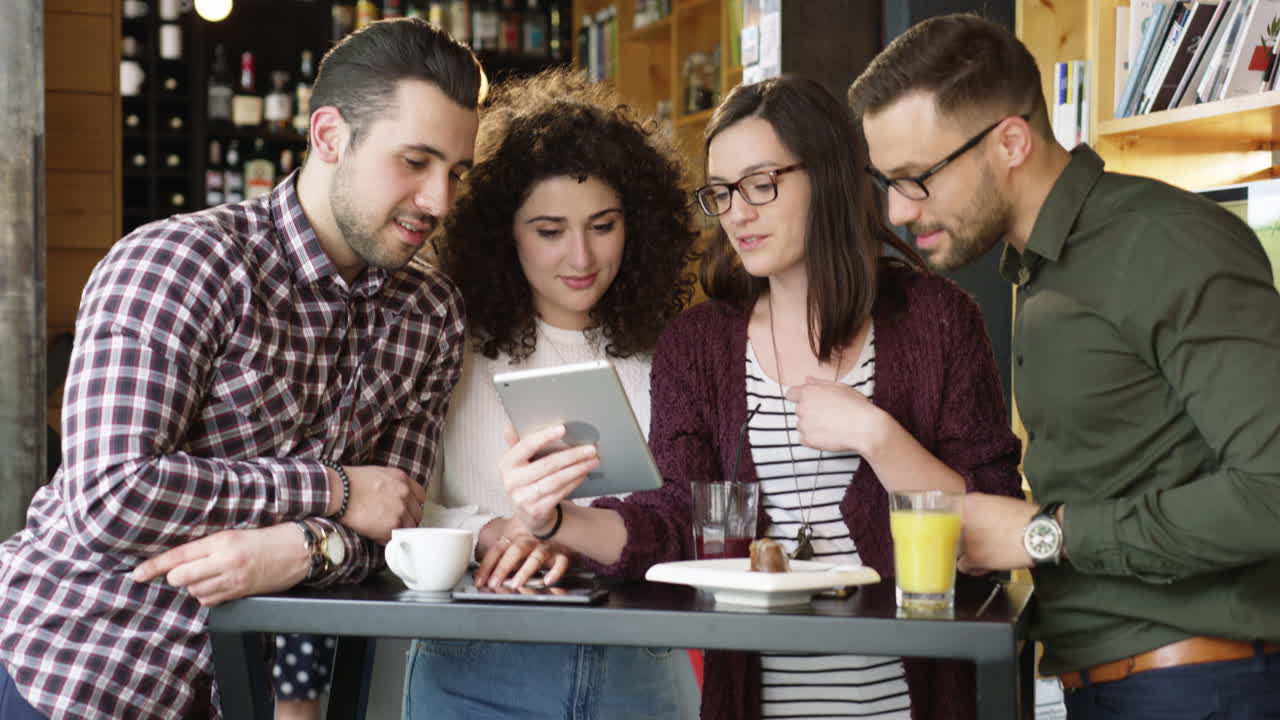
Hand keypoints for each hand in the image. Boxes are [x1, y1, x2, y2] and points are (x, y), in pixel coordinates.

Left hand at [131, 523, 307, 606]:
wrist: (299, 550)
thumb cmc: (268, 537)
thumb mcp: (236, 533)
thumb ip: (209, 545)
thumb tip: (179, 559)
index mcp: (222, 540)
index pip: (179, 555)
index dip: (154, 566)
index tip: (137, 573)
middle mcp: (225, 561)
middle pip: (181, 577)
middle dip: (177, 576)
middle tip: (187, 569)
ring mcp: (233, 579)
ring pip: (194, 591)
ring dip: (195, 586)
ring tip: (211, 574)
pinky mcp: (240, 592)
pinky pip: (210, 601)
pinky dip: (208, 595)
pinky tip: (220, 584)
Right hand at [338, 465, 425, 542]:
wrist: (340, 491)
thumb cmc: (352, 482)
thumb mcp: (380, 474)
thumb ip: (394, 485)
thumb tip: (398, 499)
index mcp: (403, 479)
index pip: (420, 497)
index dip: (413, 506)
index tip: (407, 511)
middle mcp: (405, 494)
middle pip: (417, 513)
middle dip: (407, 519)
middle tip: (394, 523)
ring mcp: (400, 510)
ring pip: (409, 527)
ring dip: (398, 530)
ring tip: (383, 529)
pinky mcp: (392, 525)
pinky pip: (396, 536)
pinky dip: (387, 538)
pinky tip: (376, 534)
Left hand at [474, 523, 572, 589]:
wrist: (562, 527)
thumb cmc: (534, 540)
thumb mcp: (515, 544)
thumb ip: (499, 557)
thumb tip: (479, 574)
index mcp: (516, 537)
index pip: (498, 549)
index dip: (487, 564)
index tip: (479, 580)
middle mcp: (531, 540)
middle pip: (516, 551)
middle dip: (503, 567)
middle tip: (494, 582)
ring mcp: (548, 547)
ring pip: (536, 557)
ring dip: (525, 571)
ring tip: (516, 583)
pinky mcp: (563, 555)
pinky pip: (560, 563)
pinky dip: (555, 572)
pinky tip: (548, 580)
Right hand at [499, 424, 596, 535]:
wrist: (527, 515)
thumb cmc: (526, 481)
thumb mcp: (517, 464)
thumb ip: (516, 445)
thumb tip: (509, 427)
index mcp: (506, 464)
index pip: (526, 446)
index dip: (545, 436)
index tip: (563, 429)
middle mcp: (511, 482)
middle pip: (548, 464)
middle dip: (573, 455)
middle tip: (591, 448)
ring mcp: (523, 498)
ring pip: (557, 479)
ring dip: (578, 468)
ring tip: (593, 460)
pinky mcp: (536, 511)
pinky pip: (561, 492)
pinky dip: (575, 482)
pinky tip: (584, 474)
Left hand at [786, 378, 888, 454]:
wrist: (865, 428)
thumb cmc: (856, 406)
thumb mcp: (840, 387)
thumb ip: (819, 383)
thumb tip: (807, 380)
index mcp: (808, 392)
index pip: (791, 394)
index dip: (800, 398)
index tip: (810, 402)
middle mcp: (802, 407)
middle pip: (799, 410)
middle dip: (809, 412)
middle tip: (828, 415)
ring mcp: (804, 425)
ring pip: (802, 425)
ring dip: (811, 426)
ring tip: (830, 425)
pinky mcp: (807, 440)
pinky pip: (804, 439)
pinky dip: (813, 438)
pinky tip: (828, 435)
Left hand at [956, 493, 1038, 573]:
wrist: (1040, 532)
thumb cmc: (1025, 518)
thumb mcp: (996, 503)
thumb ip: (978, 510)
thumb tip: (972, 520)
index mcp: (969, 502)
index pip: (947, 514)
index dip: (954, 524)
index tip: (958, 529)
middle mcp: (963, 518)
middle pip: (949, 533)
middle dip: (961, 540)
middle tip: (977, 542)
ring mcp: (967, 538)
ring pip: (955, 551)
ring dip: (967, 554)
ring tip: (985, 553)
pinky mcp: (974, 557)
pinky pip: (963, 566)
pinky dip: (974, 567)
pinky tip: (986, 564)